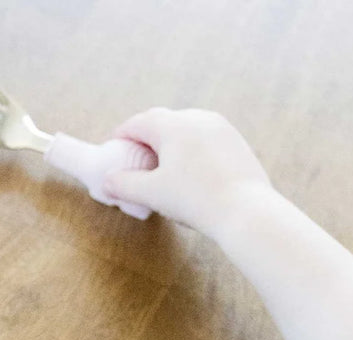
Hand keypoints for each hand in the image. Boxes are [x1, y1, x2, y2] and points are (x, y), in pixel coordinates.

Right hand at [100, 107, 271, 234]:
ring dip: (169, 142)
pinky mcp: (235, 141)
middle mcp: (197, 117)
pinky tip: (189, 172)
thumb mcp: (151, 194)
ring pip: (185, 129)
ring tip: (163, 166)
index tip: (114, 146)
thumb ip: (124, 184)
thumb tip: (107, 180)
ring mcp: (220, 127)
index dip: (122, 134)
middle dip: (145, 137)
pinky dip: (190, 149)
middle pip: (163, 121)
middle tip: (136, 157)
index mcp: (173, 125)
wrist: (245, 209)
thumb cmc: (194, 199)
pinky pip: (204, 139)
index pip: (139, 122)